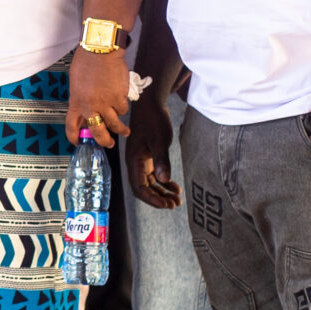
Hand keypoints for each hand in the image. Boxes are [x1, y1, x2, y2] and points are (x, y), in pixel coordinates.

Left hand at [64, 49, 132, 147]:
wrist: (100, 50)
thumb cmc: (86, 63)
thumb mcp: (76, 83)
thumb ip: (80, 99)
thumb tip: (85, 113)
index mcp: (76, 102)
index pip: (71, 125)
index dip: (74, 137)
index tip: (78, 143)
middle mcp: (90, 106)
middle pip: (97, 132)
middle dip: (104, 141)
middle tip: (109, 144)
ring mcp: (105, 103)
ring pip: (115, 124)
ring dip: (121, 130)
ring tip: (125, 131)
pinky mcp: (119, 98)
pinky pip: (123, 109)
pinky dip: (123, 107)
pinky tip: (122, 101)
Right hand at [127, 89, 181, 208]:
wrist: (150, 104)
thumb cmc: (154, 120)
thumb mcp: (160, 140)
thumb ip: (161, 160)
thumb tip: (163, 180)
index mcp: (134, 161)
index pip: (139, 187)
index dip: (152, 199)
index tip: (166, 204)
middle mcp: (135, 164)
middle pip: (144, 188)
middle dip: (158, 198)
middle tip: (174, 204)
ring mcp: (141, 161)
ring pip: (149, 183)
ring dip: (162, 192)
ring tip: (176, 199)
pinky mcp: (148, 157)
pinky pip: (154, 176)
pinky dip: (163, 183)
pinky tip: (175, 187)